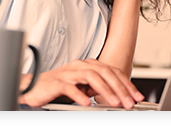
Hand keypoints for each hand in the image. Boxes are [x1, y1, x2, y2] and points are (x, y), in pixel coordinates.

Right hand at [18, 59, 143, 107]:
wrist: (33, 87)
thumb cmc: (58, 88)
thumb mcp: (83, 87)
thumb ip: (98, 88)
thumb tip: (118, 97)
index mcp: (87, 65)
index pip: (112, 71)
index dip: (126, 83)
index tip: (137, 97)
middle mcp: (80, 65)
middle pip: (105, 72)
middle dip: (120, 88)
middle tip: (130, 103)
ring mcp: (68, 72)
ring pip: (91, 77)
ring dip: (105, 91)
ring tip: (115, 104)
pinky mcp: (56, 82)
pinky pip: (70, 87)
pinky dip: (80, 95)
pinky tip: (87, 104)